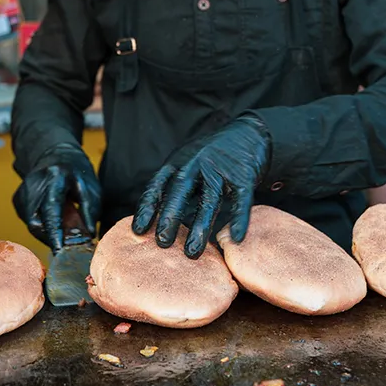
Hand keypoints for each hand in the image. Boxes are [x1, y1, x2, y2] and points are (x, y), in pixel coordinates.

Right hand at [13, 144, 100, 252]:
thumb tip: (88, 236)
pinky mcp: (17, 198)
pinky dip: (41, 227)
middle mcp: (34, 183)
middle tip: (67, 245)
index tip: (59, 251)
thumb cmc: (77, 173)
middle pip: (37, 222)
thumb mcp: (91, 188)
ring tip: (62, 230)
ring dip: (48, 233)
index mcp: (55, 177)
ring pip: (31, 224)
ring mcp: (22, 190)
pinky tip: (52, 220)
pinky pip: (28, 221)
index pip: (51, 210)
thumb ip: (90, 211)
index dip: (54, 234)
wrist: (57, 155)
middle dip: (52, 238)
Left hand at [133, 114, 271, 258]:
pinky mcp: (244, 176)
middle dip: (169, 217)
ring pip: (209, 200)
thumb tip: (157, 224)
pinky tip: (235, 237)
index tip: (137, 231)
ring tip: (192, 252)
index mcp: (178, 162)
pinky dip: (239, 219)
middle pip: (180, 191)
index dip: (147, 208)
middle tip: (162, 242)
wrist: (248, 133)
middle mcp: (196, 164)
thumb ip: (175, 190)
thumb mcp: (187, 166)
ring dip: (199, 227)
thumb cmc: (212, 157)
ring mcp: (220, 169)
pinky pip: (241, 200)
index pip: (157, 185)